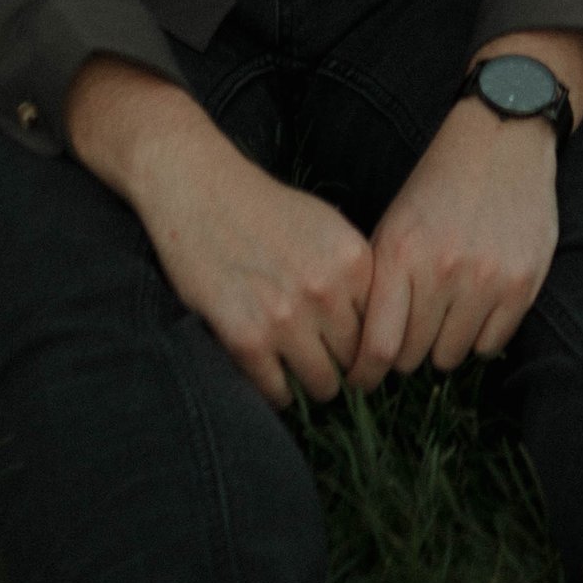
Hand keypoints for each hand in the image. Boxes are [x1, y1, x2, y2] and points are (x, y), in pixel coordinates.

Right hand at [65, 56, 371, 407]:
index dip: (366, 340)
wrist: (201, 190)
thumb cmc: (265, 207)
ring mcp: (286, 318)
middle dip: (341, 365)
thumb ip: (353, 273)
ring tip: (299, 370)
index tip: (351, 347)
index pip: (381, 327)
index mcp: (353, 260)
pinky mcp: (246, 339)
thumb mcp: (327, 225)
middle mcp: (326, 290)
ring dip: (311, 383)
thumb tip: (375, 327)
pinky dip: (277, 390)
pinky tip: (270, 371)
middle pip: (354, 360)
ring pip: (322, 385)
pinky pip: (278, 392)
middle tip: (324, 362)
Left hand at [345, 31, 582, 392]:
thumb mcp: (394, 224)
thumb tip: (363, 350)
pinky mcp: (522, 285)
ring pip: (451, 357)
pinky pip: (491, 345)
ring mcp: (485, 280)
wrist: (501, 141)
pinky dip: (479, 336)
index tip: (362, 379)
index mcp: (400, 254)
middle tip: (410, 336)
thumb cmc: (438, 186)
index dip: (365, 374)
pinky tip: (475, 309)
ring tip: (445, 316)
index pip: (377, 347)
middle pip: (413, 357)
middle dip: (406, 353)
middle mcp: (442, 271)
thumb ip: (379, 284)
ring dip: (443, 346)